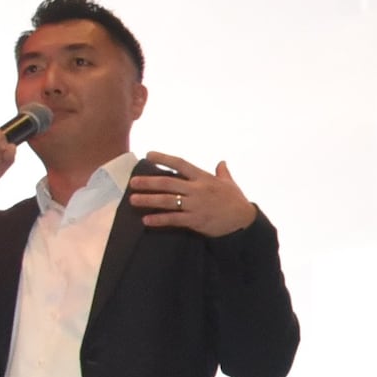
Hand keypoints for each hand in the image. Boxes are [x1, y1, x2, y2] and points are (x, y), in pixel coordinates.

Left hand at [135, 156, 256, 236]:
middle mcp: (197, 189)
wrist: (244, 221)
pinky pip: (174, 219)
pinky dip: (159, 220)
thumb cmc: (236, 201)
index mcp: (204, 178)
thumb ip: (223, 172)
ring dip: (148, 200)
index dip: (164, 158)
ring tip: (133, 200)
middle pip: (168, 183)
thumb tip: (221, 162)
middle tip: (132, 183)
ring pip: (167, 201)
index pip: (181, 164)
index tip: (148, 155)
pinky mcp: (195, 220)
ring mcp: (195, 205)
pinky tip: (146, 220)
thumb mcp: (230, 183)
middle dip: (148, 182)